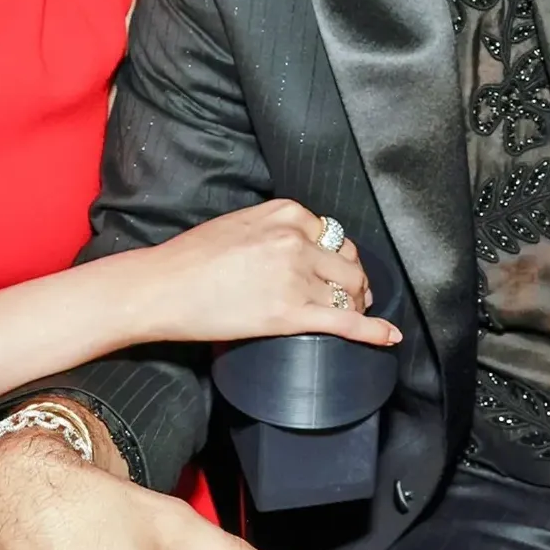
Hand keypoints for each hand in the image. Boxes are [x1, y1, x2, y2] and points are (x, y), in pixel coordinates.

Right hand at [134, 199, 400, 346]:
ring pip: (351, 292)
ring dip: (359, 304)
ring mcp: (296, 277)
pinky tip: (389, 336)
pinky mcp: (292, 313)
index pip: (332, 233)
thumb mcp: (236, 224)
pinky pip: (347, 321)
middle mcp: (295, 241)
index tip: (337, 268)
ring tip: (357, 312)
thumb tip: (294, 246)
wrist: (161, 287)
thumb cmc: (187, 258)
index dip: (339, 255)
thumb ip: (271, 228)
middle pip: (349, 262)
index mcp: (283, 213)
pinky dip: (374, 331)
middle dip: (355, 280)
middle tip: (352, 294)